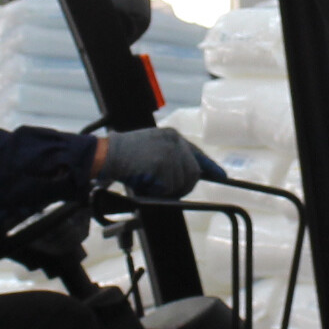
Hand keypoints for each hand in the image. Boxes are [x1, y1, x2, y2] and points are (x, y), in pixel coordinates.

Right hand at [93, 126, 220, 199]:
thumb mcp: (151, 149)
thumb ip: (170, 158)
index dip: (210, 166)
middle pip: (193, 173)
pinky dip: (157, 192)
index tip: (222, 176)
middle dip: (183, 186)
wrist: (105, 155)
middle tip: (165, 190)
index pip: (197, 153)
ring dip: (166, 190)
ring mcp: (170, 153)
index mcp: (172, 136)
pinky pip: (169, 188)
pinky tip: (144, 183)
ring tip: (147, 182)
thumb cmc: (123, 156)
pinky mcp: (163, 165)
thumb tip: (187, 177)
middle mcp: (175, 142)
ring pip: (181, 183)